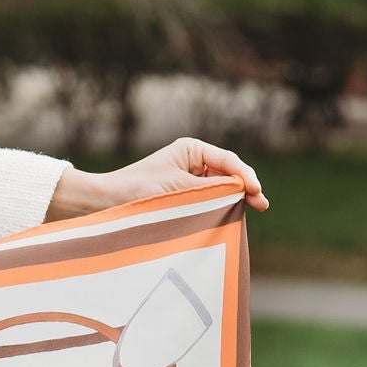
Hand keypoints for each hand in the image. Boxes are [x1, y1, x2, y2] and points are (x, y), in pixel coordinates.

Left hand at [48, 138, 267, 219]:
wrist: (105, 202)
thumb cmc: (136, 190)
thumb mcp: (179, 188)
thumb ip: (211, 189)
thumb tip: (239, 191)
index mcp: (191, 149)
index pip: (228, 161)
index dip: (245, 175)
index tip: (254, 191)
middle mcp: (192, 161)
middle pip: (228, 174)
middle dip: (245, 188)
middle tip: (261, 204)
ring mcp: (188, 179)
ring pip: (220, 189)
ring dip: (233, 199)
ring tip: (252, 210)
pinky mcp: (183, 197)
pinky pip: (207, 201)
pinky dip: (219, 208)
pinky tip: (229, 217)